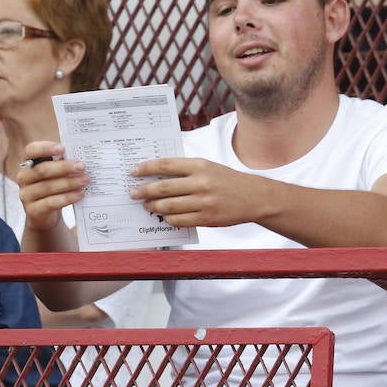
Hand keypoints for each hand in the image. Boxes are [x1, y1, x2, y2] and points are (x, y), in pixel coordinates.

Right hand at [15, 142, 87, 232]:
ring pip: (48, 186)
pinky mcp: (33, 210)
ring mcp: (26, 195)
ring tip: (85, 180)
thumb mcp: (55, 173)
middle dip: (64, 167)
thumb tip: (78, 157)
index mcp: (27, 162)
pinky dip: (67, 197)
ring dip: (69, 182)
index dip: (45, 148)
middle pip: (42, 170)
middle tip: (82, 166)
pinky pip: (51, 202)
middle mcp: (23, 178)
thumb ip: (61, 162)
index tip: (62, 148)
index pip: (31, 150)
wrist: (45, 215)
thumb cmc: (52, 187)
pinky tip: (79, 194)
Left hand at [129, 157, 266, 228]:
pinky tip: (165, 216)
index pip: (166, 165)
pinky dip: (169, 218)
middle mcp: (201, 183)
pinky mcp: (207, 218)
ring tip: (147, 205)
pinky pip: (180, 220)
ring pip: (169, 206)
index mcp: (200, 166)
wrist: (254, 197)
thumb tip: (157, 175)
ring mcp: (204, 202)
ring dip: (154, 206)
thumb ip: (185, 170)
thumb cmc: (227, 180)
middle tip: (133, 193)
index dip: (146, 168)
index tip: (133, 171)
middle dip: (144, 191)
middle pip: (163, 187)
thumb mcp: (208, 167)